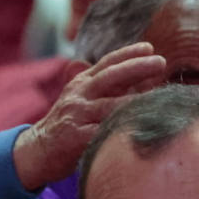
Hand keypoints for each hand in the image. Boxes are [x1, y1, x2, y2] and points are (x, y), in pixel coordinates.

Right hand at [11, 43, 166, 190]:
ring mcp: (76, 116)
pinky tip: (142, 128)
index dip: (128, 53)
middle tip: (160, 62)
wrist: (37, 151)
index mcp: (81, 84)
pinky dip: (123, 130)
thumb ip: (109, 90)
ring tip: (161, 98)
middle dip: (137, 67)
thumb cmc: (68, 126)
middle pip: (109, 76)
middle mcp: (78, 96)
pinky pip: (103, 133)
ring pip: (111, 106)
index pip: (106, 63)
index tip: (150, 47)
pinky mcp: (75, 138)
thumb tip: (148, 80)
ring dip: (137, 102)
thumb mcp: (83, 101)